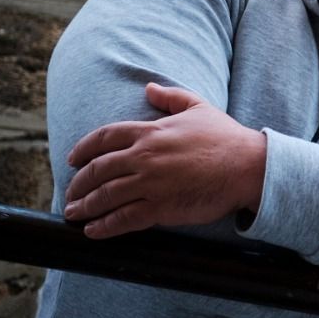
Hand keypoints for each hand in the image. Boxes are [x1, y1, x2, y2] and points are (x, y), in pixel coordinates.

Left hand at [63, 82, 265, 237]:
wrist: (248, 166)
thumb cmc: (226, 137)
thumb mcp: (198, 107)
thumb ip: (171, 97)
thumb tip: (150, 87)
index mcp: (150, 132)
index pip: (104, 138)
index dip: (83, 149)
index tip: (71, 159)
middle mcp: (144, 157)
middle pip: (98, 170)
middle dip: (78, 183)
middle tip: (70, 192)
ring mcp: (150, 183)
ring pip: (105, 195)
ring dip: (84, 206)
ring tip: (74, 212)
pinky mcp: (160, 207)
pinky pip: (123, 218)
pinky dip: (104, 226)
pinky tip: (93, 230)